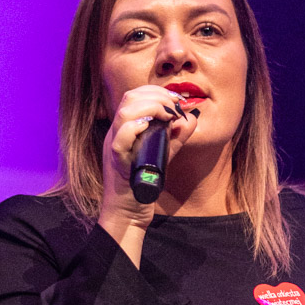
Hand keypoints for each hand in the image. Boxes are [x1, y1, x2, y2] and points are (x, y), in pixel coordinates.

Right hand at [98, 85, 200, 248]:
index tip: (176, 99)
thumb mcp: (163, 155)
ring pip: (125, 113)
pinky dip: (137, 128)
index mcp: (123, 129)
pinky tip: (152, 128)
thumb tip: (191, 117)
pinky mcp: (117, 163)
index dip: (157, 91)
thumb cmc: (142, 186)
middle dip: (157, 95)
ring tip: (169, 116)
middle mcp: (115, 134)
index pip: (135, 96)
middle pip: (130, 98)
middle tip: (176, 107)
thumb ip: (176, 137)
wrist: (128, 214)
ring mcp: (113, 147)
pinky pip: (120, 139)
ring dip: (151, 107)